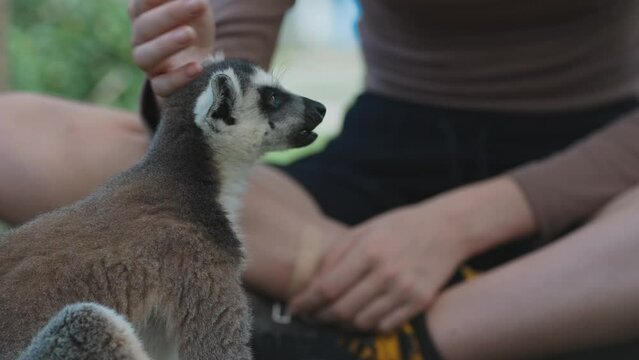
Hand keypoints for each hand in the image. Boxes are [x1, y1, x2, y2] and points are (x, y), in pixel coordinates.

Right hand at [129, 0, 214, 96]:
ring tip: (190, 34)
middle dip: (170, 15)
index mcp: (143, 14)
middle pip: (144, 27)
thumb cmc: (196, 23)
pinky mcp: (162, 86)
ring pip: (144, 57)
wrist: (205, 57)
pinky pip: (162, 86)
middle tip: (197, 4)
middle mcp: (140, 39)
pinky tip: (197, 67)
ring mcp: (149, 64)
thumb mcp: (195, 3)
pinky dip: (178, 78)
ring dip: (166, 44)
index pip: (140, 4)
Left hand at [289, 203, 469, 332]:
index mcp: (369, 251)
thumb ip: (338, 254)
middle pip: (342, 310)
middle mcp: (387, 273)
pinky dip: (369, 325)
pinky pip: (385, 326)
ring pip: (362, 322)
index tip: (295, 308)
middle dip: (321, 317)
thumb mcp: (366, 229)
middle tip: (312, 316)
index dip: (307, 302)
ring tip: (336, 315)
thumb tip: (314, 281)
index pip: (328, 287)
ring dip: (344, 323)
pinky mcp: (421, 302)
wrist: (447, 228)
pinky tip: (363, 315)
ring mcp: (406, 290)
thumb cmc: (401, 226)